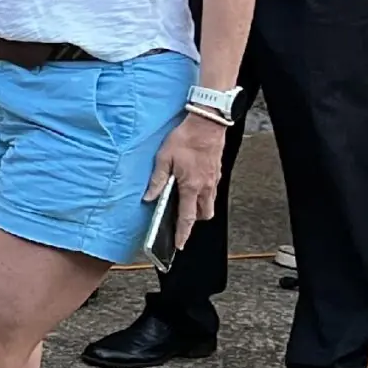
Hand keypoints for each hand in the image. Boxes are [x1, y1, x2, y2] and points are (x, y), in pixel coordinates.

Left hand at [146, 114, 226, 251]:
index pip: (187, 217)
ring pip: (209, 203)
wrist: (207, 123)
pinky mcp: (217, 172)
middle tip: (181, 218)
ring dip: (199, 207)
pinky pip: (212, 191)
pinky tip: (193, 185)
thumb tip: (149, 197)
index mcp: (191, 186)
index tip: (180, 244)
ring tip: (185, 201)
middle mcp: (206, 187)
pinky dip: (204, 194)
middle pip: (203, 214)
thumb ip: (157, 180)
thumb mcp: (164, 158)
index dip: (183, 233)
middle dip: (193, 220)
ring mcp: (214, 180)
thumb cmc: (185, 138)